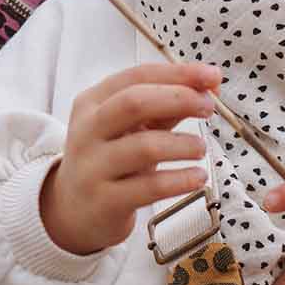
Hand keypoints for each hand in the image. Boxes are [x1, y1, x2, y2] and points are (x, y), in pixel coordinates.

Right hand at [41, 62, 221, 255]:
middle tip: (208, 107)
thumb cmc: (111, 160)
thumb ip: (166, 105)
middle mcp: (87, 131)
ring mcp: (93, 167)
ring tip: (200, 149)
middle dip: (179, 99)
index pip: (137, 76)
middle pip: (134, 103)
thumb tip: (209, 83)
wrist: (73, 211)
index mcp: (92, 103)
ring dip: (183, 144)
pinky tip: (198, 177)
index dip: (178, 73)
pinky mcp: (106, 202)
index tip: (212, 76)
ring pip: (145, 147)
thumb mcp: (130, 127)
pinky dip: (181, 179)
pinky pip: (151, 187)